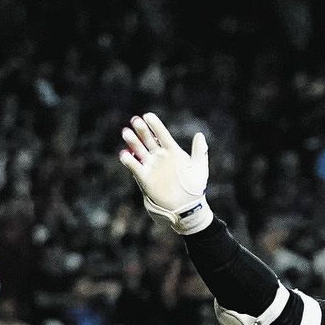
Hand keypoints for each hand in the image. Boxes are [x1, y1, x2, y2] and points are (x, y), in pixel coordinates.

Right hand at [119, 113, 213, 234]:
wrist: (187, 208)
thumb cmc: (195, 188)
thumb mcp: (200, 169)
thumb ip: (200, 152)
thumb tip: (199, 135)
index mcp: (172, 151)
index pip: (162, 134)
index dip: (155, 125)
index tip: (148, 116)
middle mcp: (159, 156)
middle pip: (148, 139)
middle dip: (141, 129)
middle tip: (135, 121)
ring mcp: (151, 166)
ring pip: (139, 150)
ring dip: (132, 141)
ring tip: (126, 133)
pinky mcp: (144, 178)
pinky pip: (134, 166)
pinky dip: (128, 160)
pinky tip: (124, 154)